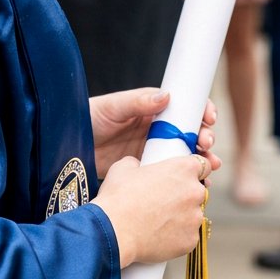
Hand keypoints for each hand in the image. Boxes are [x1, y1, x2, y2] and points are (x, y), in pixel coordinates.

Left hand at [90, 89, 219, 178]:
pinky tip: (200, 183)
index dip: (201, 111)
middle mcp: (157, 128)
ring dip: (202, 159)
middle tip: (207, 144)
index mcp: (152, 109)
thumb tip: (166, 95)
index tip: (209, 117)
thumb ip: (137, 102)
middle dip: (205, 137)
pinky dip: (187, 177)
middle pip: (191, 132)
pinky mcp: (148, 169)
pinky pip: (172, 173)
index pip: (184, 107)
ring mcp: (154, 149)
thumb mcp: (113, 107)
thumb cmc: (89, 118)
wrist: (69, 144)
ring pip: (186, 154)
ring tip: (210, 165)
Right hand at [93, 153, 211, 268]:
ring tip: (157, 219)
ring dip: (181, 215)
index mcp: (183, 169)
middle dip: (185, 194)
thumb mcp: (124, 167)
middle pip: (198, 191)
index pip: (204, 164)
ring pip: (193, 215)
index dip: (194, 169)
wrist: (114, 230)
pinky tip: (158, 234)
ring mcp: (195, 218)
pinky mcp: (191, 241)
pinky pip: (188, 235)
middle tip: (164, 199)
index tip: (184, 175)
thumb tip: (137, 166)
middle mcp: (195, 192)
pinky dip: (177, 234)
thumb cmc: (118, 196)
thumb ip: (137, 163)